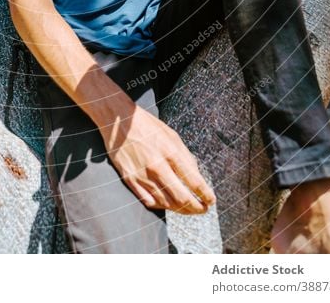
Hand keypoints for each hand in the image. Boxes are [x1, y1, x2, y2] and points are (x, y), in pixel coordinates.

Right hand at [100, 104, 215, 213]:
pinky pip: (149, 201)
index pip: (194, 182)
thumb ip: (185, 156)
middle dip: (197, 208)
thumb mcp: (172, 135)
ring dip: (181, 209)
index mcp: (170, 152)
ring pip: (166, 203)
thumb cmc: (147, 126)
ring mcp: (142, 175)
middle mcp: (157, 166)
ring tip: (189, 209)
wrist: (118, 120)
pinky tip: (168, 204)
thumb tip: (197, 177)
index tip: (211, 200)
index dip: (206, 195)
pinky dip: (162, 206)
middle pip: (182, 198)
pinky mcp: (130, 180)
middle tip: (203, 209)